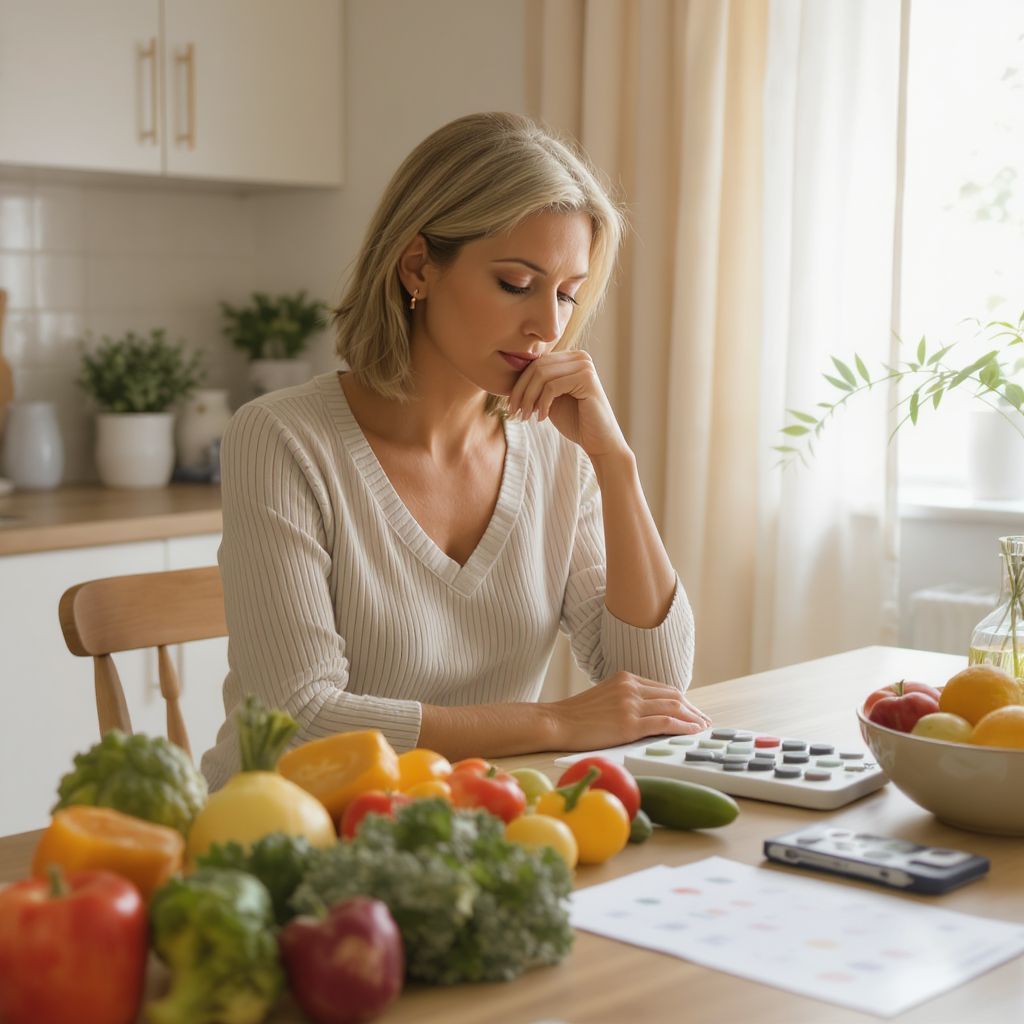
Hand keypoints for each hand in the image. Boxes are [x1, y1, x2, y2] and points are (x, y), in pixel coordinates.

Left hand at [508, 351, 627, 457]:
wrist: (599, 441)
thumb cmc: (575, 421)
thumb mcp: (550, 399)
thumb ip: (537, 385)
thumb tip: (510, 376)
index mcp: (571, 358)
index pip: (536, 363)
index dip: (519, 384)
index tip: (511, 406)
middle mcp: (580, 357)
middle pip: (537, 367)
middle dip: (520, 391)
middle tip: (514, 412)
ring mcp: (585, 366)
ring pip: (542, 375)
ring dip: (528, 399)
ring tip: (526, 417)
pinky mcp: (587, 378)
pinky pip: (552, 386)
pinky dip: (542, 404)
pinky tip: (542, 418)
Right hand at [548, 672, 710, 750]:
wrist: (556, 722)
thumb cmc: (577, 716)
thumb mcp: (605, 697)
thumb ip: (626, 698)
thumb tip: (648, 712)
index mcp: (626, 678)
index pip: (663, 688)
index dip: (682, 700)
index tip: (693, 711)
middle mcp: (631, 687)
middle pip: (673, 695)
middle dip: (692, 709)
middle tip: (705, 721)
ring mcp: (630, 704)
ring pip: (673, 707)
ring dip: (693, 718)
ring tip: (703, 727)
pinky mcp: (629, 723)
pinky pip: (665, 722)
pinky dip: (683, 726)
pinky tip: (692, 731)